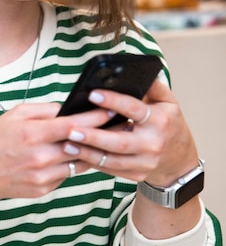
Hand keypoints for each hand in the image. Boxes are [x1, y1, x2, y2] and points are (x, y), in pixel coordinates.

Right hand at [0, 102, 109, 200]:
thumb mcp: (15, 114)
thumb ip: (44, 109)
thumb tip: (68, 108)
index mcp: (32, 134)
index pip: (73, 125)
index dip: (96, 117)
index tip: (112, 110)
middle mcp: (40, 157)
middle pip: (82, 145)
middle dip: (101, 134)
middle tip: (117, 124)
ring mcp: (43, 176)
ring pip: (79, 162)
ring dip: (90, 151)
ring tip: (102, 139)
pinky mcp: (44, 189)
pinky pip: (66, 174)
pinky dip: (71, 163)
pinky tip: (72, 155)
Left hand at [60, 79, 198, 185]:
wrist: (179, 159)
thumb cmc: (168, 122)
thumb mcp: (167, 101)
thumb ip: (152, 85)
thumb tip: (131, 71)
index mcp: (160, 120)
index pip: (134, 109)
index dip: (114, 101)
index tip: (93, 93)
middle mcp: (153, 143)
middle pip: (120, 142)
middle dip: (94, 136)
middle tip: (71, 129)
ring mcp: (145, 162)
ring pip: (113, 160)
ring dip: (88, 153)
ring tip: (66, 144)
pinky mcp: (137, 175)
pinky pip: (112, 170)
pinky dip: (93, 162)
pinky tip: (76, 154)